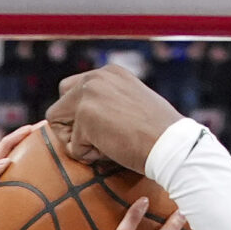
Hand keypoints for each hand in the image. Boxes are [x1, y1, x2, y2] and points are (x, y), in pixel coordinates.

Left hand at [47, 65, 186, 172]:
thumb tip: (84, 118)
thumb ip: (109, 102)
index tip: (101, 129)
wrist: (171, 145)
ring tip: (107, 146)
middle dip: (70, 128)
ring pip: (58, 123)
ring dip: (78, 142)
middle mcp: (96, 77)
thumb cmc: (158, 134)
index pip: (73, 90)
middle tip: (94, 141)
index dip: (79, 116)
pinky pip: (72, 147)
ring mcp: (88, 94)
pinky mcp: (85, 115)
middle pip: (59, 105)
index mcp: (109, 73)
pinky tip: (112, 151)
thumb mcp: (132, 105)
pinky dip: (89, 156)